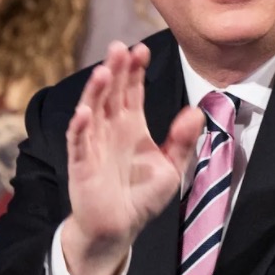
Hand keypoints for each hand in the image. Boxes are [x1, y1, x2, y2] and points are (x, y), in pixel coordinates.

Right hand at [59, 41, 202, 274]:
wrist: (120, 227)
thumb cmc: (141, 195)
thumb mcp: (172, 167)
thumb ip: (182, 140)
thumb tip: (195, 112)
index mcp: (131, 124)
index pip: (131, 90)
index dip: (135, 70)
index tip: (142, 49)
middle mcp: (110, 128)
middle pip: (110, 92)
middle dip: (114, 70)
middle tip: (120, 47)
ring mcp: (93, 144)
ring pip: (91, 111)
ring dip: (95, 92)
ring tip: (102, 71)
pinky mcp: (82, 165)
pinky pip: (78, 143)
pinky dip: (80, 128)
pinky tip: (84, 113)